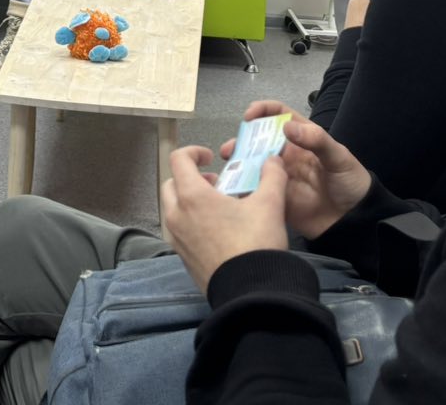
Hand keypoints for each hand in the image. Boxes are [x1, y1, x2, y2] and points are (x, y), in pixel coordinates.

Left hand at [161, 146, 289, 294]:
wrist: (250, 293)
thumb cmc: (255, 243)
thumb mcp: (270, 205)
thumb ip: (272, 177)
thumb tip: (274, 160)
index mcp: (192, 196)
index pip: (179, 160)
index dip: (193, 152)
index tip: (211, 157)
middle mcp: (176, 215)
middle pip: (171, 183)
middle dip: (190, 178)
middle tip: (216, 183)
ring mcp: (176, 238)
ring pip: (172, 208)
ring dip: (189, 200)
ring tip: (218, 207)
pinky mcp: (182, 258)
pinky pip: (178, 230)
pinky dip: (190, 221)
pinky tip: (217, 231)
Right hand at [219, 101, 372, 238]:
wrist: (355, 222)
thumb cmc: (351, 183)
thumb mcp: (339, 157)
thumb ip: (316, 140)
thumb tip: (286, 128)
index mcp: (301, 138)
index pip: (278, 116)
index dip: (262, 110)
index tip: (249, 116)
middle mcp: (286, 154)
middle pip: (257, 140)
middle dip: (241, 140)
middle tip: (230, 150)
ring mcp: (279, 176)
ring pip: (251, 164)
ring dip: (237, 163)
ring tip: (229, 169)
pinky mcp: (275, 197)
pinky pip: (255, 189)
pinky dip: (241, 186)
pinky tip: (233, 187)